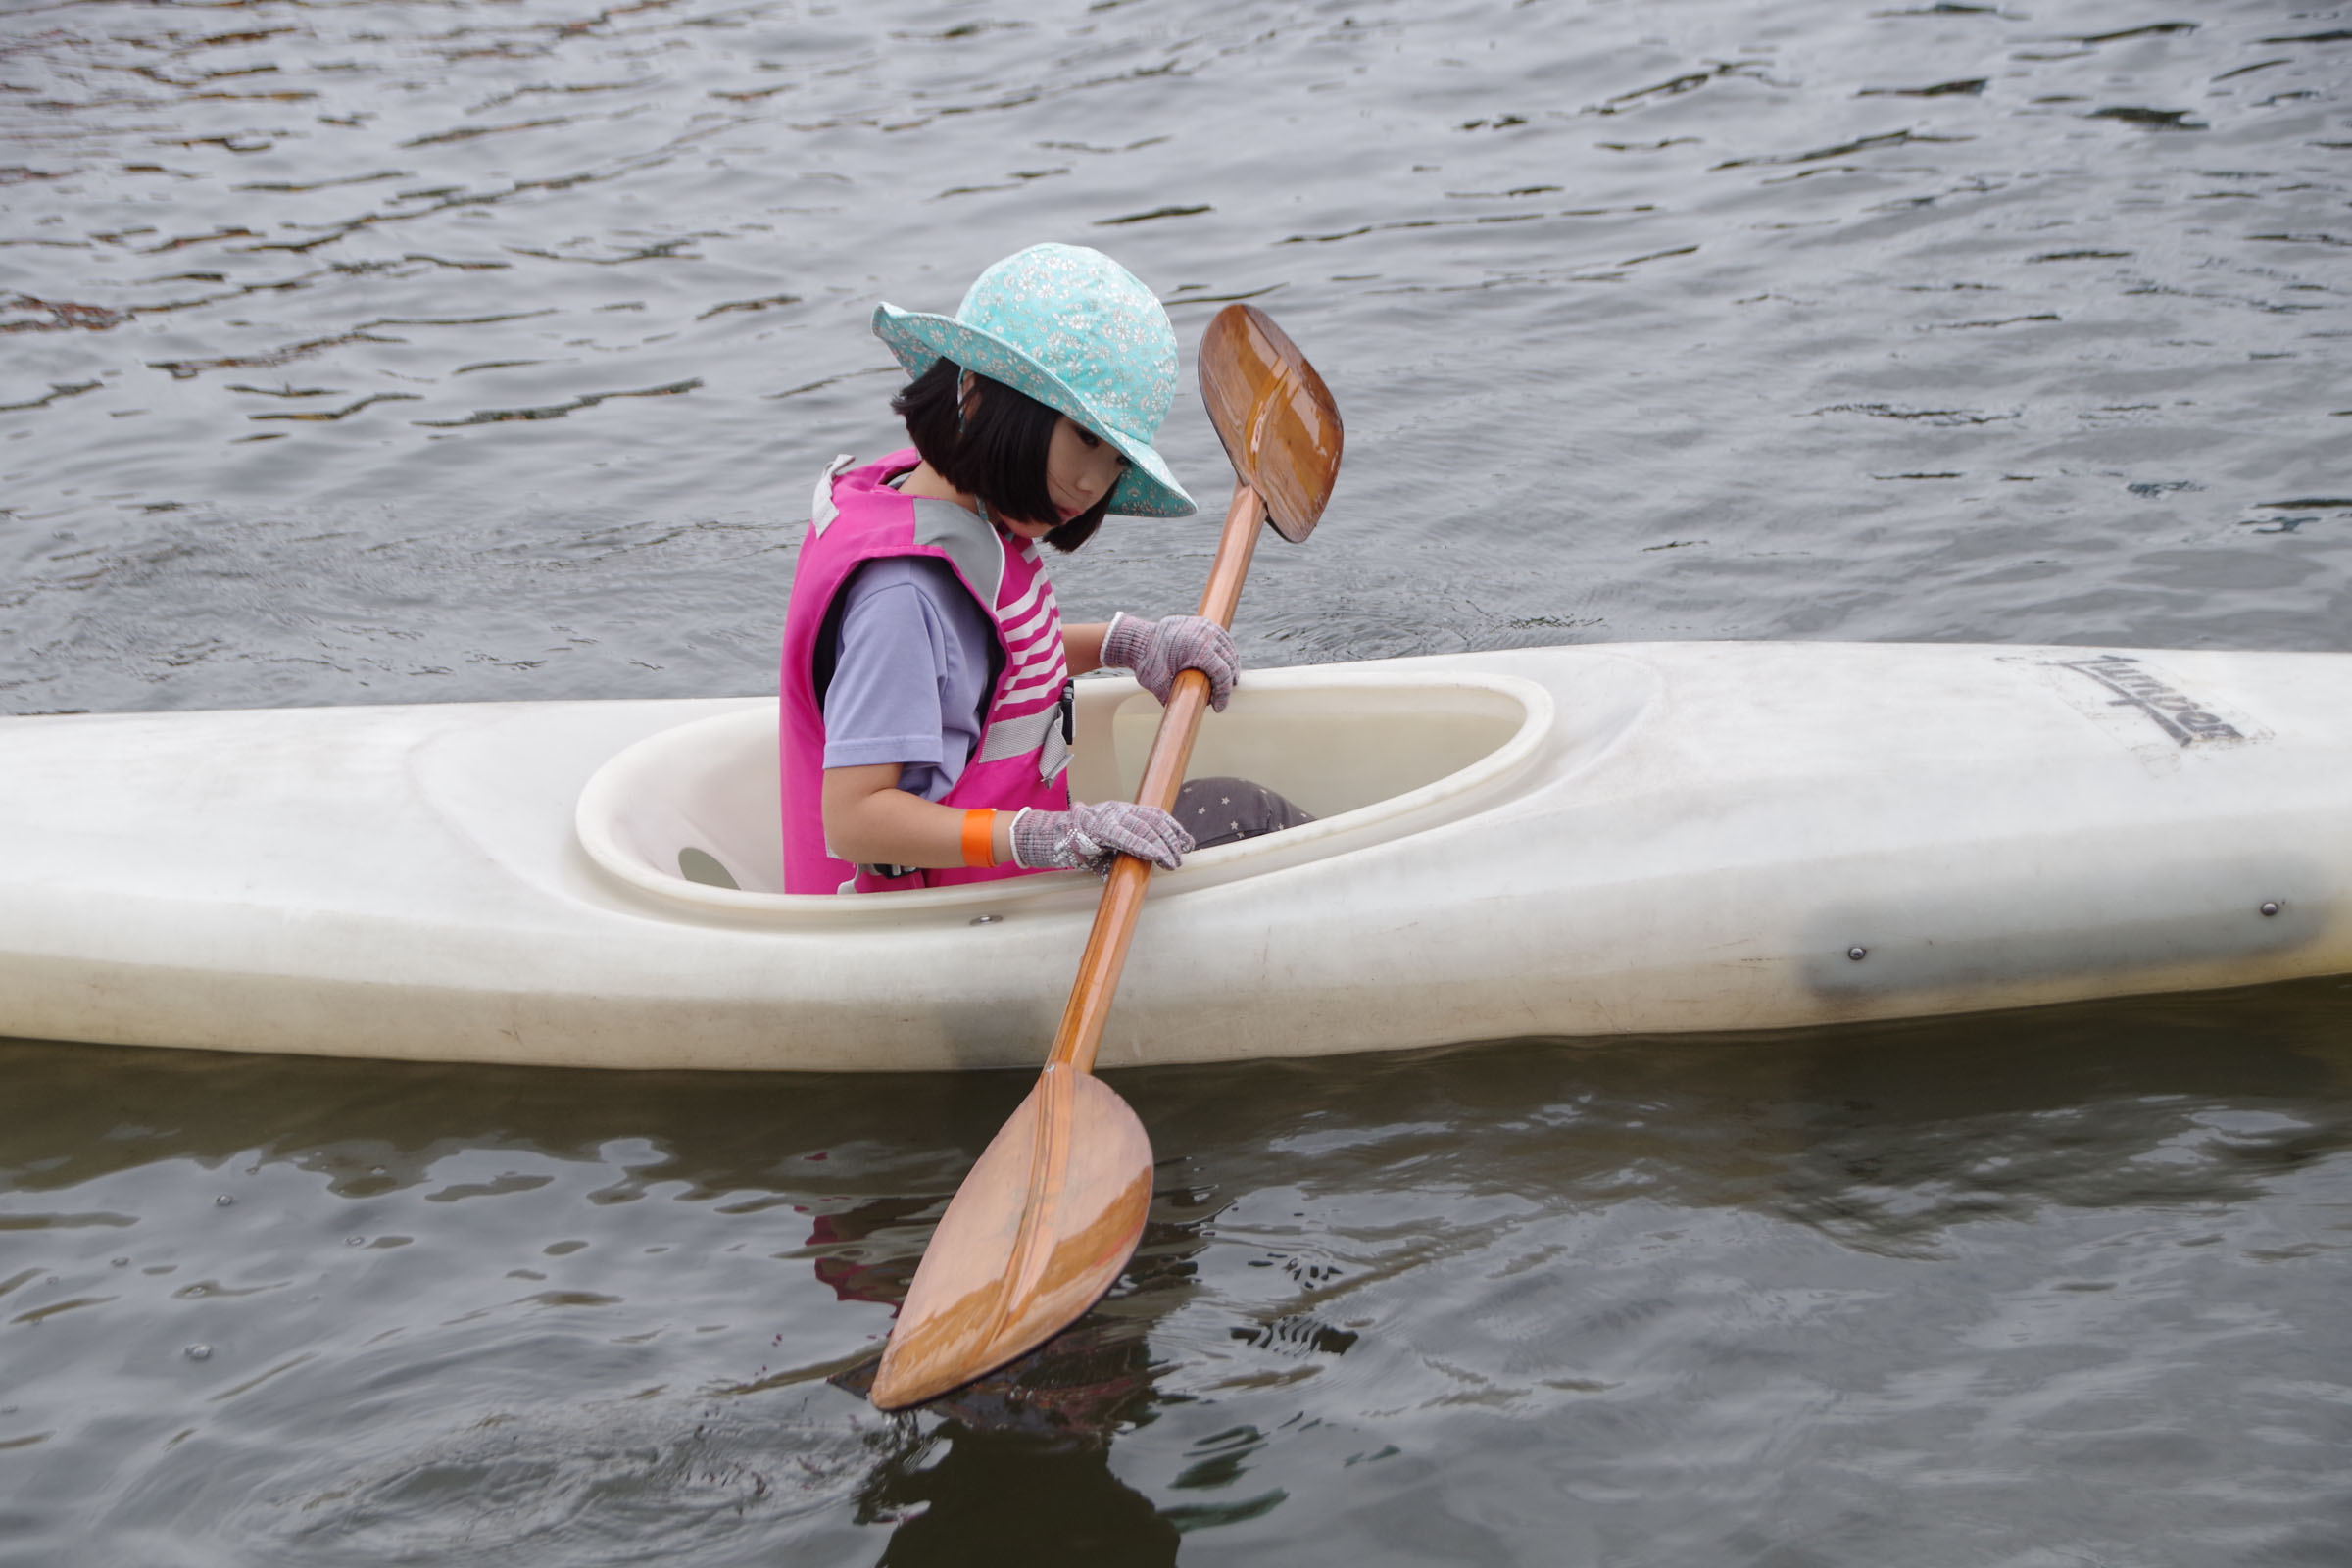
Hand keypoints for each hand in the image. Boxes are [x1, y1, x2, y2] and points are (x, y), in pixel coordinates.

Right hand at [1011, 801, 1194, 874]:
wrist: (1052, 840)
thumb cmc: (1081, 845)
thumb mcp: (1110, 846)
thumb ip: (1128, 849)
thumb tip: (1148, 864)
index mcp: (1123, 811)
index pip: (1155, 815)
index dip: (1174, 828)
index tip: (1187, 842)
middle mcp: (1118, 810)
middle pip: (1154, 821)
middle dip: (1172, 840)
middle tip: (1181, 856)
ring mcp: (1109, 817)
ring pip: (1145, 828)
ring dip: (1162, 847)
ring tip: (1172, 862)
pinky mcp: (1100, 829)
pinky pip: (1127, 838)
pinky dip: (1144, 847)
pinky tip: (1156, 856)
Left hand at [1101, 612, 1238, 711]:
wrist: (1138, 639)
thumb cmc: (1147, 662)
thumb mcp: (1158, 684)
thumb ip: (1173, 699)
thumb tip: (1186, 715)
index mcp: (1198, 648)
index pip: (1222, 672)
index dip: (1223, 694)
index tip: (1218, 707)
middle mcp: (1206, 634)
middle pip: (1229, 661)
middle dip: (1227, 682)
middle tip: (1220, 699)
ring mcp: (1206, 626)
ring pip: (1229, 649)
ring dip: (1230, 666)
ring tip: (1225, 683)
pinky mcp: (1203, 623)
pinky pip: (1222, 639)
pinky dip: (1226, 653)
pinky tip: (1223, 664)